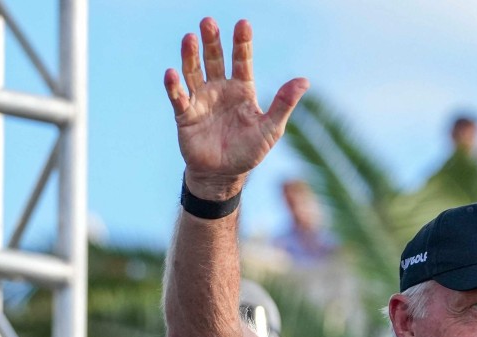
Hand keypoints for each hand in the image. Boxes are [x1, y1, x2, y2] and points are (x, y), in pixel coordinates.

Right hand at [163, 17, 308, 197]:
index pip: (242, 61)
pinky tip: (171, 73)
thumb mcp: (271, 128)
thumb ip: (284, 104)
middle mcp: (220, 90)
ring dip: (190, 56)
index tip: (243, 24)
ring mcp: (201, 100)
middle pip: (214, 60)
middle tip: (208, 22)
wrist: (224, 175)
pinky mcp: (185, 115)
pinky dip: (174, 86)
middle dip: (212, 41)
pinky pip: (178, 97)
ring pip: (193, 72)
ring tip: (189, 38)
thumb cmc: (249, 151)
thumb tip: (305, 80)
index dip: (242, 43)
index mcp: (242, 90)